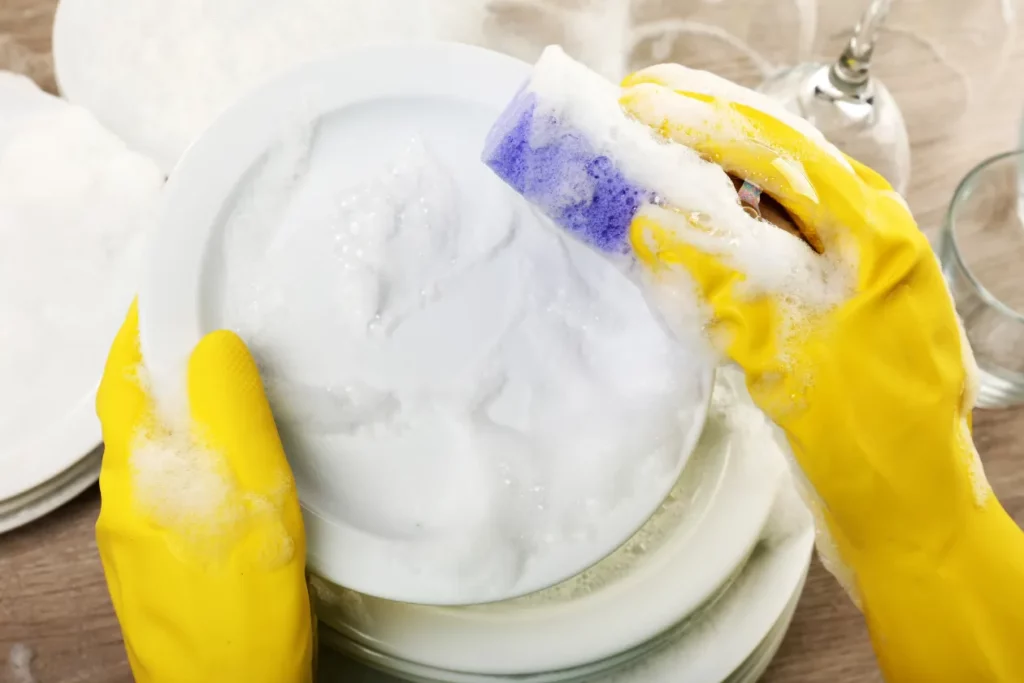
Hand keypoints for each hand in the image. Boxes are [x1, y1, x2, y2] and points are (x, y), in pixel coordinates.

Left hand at [95, 302, 313, 682]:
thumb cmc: (240, 614)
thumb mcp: (248, 500)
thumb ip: (230, 418)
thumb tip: (213, 350)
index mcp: (138, 478)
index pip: (123, 381)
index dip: (139, 333)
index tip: (163, 296)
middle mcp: (126, 505)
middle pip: (137, 417)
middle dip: (165, 370)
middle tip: (212, 338)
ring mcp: (141, 538)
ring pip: (158, 455)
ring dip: (185, 415)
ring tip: (233, 395)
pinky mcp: (164, 563)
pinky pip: (175, 489)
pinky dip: (199, 459)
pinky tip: (237, 472)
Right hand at [612, 64, 1023, 680]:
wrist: (907, 514)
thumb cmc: (874, 440)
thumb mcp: (793, 355)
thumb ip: (723, 283)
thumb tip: (650, 225)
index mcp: (874, 232)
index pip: (778, 148)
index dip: (703, 117)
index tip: (638, 102)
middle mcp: (864, 236)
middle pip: (773, 161)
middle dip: (700, 134)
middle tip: (629, 114)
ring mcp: (846, 269)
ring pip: (765, 202)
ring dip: (704, 181)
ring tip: (641, 162)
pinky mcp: (826, 302)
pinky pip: (764, 248)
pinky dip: (718, 233)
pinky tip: (681, 231)